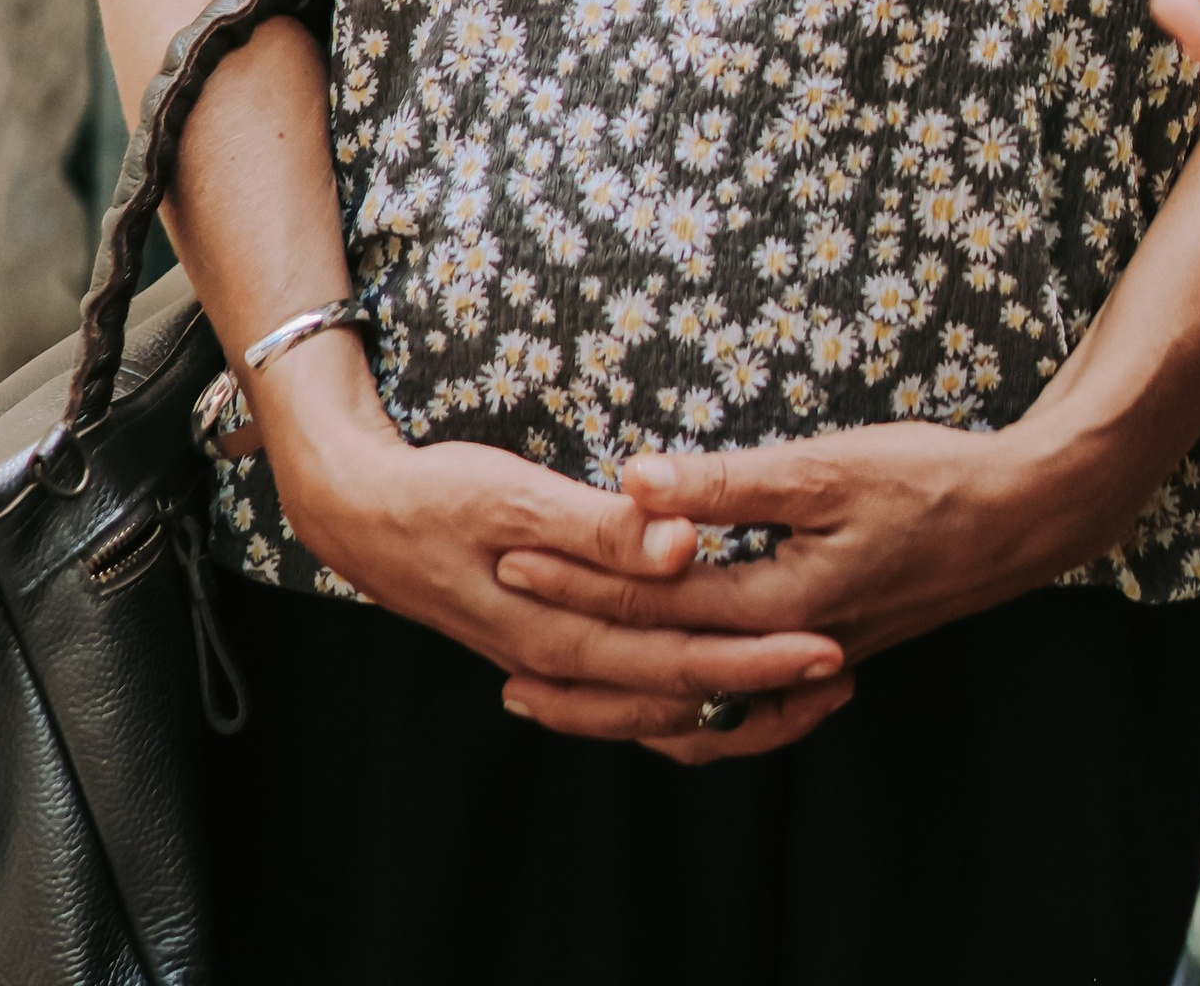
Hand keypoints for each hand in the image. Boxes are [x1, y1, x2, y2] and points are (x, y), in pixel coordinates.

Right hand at [260, 349, 851, 758]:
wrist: (359, 515)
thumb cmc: (439, 496)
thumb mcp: (518, 497)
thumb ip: (604, 529)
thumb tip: (683, 549)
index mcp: (564, 631)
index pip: (680, 661)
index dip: (757, 657)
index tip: (828, 645)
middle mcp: (564, 661)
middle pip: (679, 693)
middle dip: (762, 687)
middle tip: (840, 669)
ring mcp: (555, 658)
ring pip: (654, 703)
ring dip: (727, 697)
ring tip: (800, 683)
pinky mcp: (550, 642)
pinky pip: (626, 688)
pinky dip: (677, 692)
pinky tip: (709, 682)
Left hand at [492, 415, 1120, 768]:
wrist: (1025, 518)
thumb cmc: (929, 480)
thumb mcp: (825, 467)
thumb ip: (727, 483)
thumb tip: (634, 484)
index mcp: (778, 604)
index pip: (652, 602)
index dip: (577, 579)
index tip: (511, 554)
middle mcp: (788, 651)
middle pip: (661, 671)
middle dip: (577, 659)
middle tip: (501, 648)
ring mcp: (812, 661)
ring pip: (700, 706)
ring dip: (627, 699)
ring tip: (561, 694)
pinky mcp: (832, 653)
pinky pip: (743, 706)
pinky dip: (695, 709)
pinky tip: (675, 690)